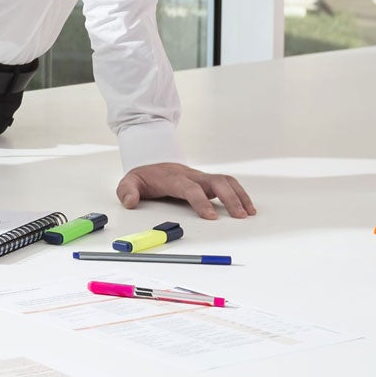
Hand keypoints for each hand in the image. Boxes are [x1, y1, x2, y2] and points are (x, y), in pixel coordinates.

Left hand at [115, 161, 254, 218]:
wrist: (152, 159)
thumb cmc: (144, 175)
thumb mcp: (130, 181)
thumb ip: (127, 191)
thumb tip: (130, 201)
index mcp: (173, 178)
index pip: (190, 188)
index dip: (201, 202)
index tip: (211, 217)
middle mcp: (191, 176)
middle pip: (215, 181)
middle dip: (229, 198)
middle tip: (239, 216)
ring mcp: (201, 177)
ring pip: (225, 180)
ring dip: (239, 195)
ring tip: (248, 213)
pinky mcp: (207, 181)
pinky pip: (227, 183)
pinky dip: (240, 193)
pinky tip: (247, 207)